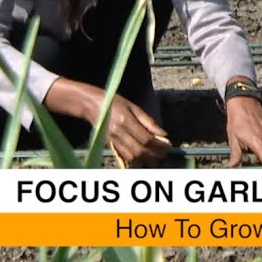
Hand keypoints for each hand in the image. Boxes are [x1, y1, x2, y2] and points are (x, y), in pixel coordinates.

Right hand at [43, 78, 169, 166]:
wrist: (93, 105)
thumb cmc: (115, 103)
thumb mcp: (134, 107)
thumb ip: (148, 121)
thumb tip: (163, 133)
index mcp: (126, 121)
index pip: (146, 139)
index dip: (159, 145)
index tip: (168, 145)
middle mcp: (119, 133)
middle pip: (140, 151)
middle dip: (155, 154)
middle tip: (164, 153)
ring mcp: (113, 140)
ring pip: (132, 157)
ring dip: (146, 159)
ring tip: (156, 155)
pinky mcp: (109, 145)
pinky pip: (124, 157)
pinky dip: (136, 159)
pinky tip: (143, 155)